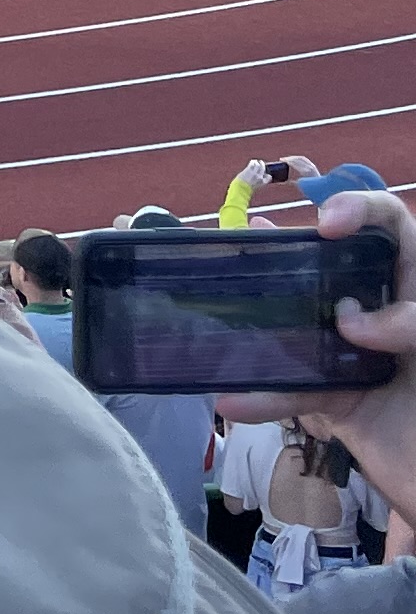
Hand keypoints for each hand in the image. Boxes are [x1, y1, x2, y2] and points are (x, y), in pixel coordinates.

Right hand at [218, 183, 415, 522]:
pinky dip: (263, 400)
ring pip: (299, 324)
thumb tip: (351, 319)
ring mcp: (357, 356)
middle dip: (288, 254)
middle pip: (331, 268)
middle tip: (248, 251)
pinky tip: (234, 401)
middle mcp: (385, 313)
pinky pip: (293, 393)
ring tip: (217, 306)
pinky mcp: (339, 401)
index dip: (359, 212)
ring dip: (258, 317)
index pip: (392, 228)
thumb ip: (414, 324)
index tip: (326, 227)